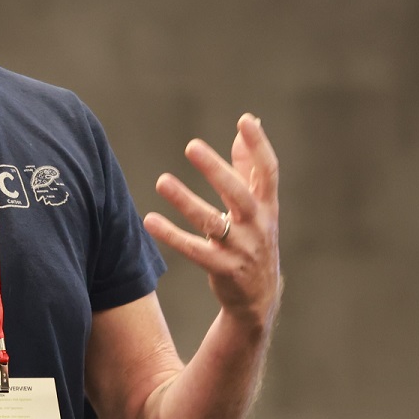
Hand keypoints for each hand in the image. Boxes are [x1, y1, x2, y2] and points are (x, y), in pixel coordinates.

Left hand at [143, 113, 281, 331]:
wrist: (259, 297)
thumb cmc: (254, 240)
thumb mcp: (259, 207)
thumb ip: (249, 167)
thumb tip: (248, 127)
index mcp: (268, 206)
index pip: (268, 172)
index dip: (259, 146)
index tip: (246, 121)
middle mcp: (259, 225)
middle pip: (239, 194)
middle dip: (217, 170)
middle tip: (191, 146)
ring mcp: (242, 249)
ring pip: (213, 222)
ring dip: (186, 201)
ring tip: (162, 180)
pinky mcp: (224, 269)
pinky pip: (194, 250)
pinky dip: (171, 235)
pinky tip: (149, 220)